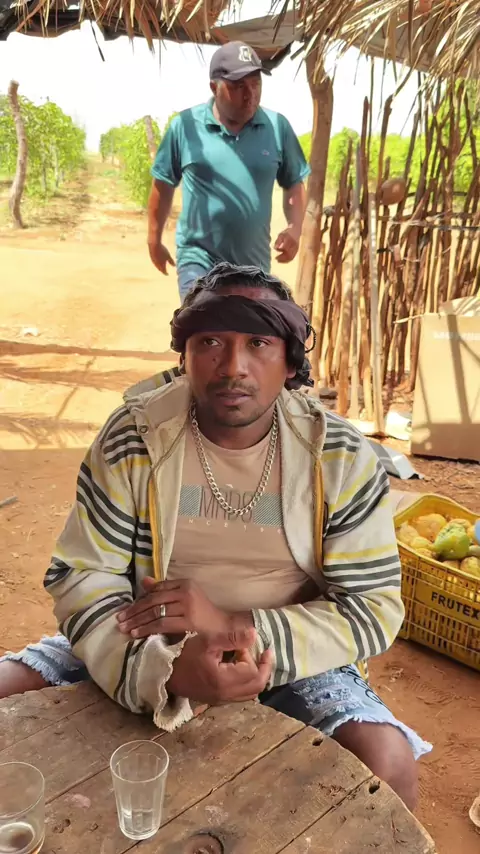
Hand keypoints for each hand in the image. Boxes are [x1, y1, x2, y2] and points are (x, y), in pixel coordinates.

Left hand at [117, 578, 236, 639]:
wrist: (224, 627)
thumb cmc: (204, 613)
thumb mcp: (186, 597)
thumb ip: (165, 590)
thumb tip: (144, 581)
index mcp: (185, 583)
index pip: (156, 589)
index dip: (139, 600)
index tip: (127, 609)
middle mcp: (185, 592)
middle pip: (153, 601)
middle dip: (134, 611)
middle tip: (119, 619)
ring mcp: (187, 606)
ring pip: (155, 612)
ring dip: (137, 621)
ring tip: (125, 628)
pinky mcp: (187, 621)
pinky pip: (161, 624)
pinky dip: (147, 629)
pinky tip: (137, 634)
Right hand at [148, 239, 174, 273]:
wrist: (154, 245)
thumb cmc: (162, 251)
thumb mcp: (168, 256)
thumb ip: (171, 261)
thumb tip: (174, 266)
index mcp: (161, 265)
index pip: (164, 271)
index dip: (166, 273)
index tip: (167, 274)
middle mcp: (156, 265)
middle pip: (160, 269)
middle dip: (162, 270)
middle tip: (164, 271)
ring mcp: (153, 261)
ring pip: (156, 265)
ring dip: (159, 267)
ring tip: (161, 267)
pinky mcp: (151, 257)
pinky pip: (155, 262)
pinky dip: (157, 263)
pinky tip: (158, 261)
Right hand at [167, 630, 272, 704]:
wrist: (165, 672)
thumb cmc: (185, 654)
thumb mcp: (208, 641)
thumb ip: (232, 638)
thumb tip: (254, 634)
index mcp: (224, 681)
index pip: (251, 670)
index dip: (250, 655)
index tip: (241, 643)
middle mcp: (226, 695)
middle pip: (257, 686)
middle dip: (264, 668)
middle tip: (266, 653)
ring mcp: (222, 700)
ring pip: (251, 693)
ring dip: (257, 676)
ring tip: (254, 660)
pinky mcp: (217, 700)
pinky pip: (241, 695)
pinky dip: (247, 683)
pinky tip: (241, 670)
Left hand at [274, 226, 299, 262]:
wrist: (296, 231)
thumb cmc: (287, 233)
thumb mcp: (281, 235)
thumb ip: (278, 241)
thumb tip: (275, 248)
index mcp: (289, 240)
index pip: (284, 247)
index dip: (280, 250)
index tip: (275, 250)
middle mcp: (293, 245)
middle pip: (288, 254)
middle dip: (282, 257)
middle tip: (276, 258)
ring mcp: (296, 248)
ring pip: (291, 257)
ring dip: (284, 260)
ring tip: (278, 261)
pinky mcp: (297, 250)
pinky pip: (292, 257)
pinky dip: (287, 260)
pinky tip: (283, 261)